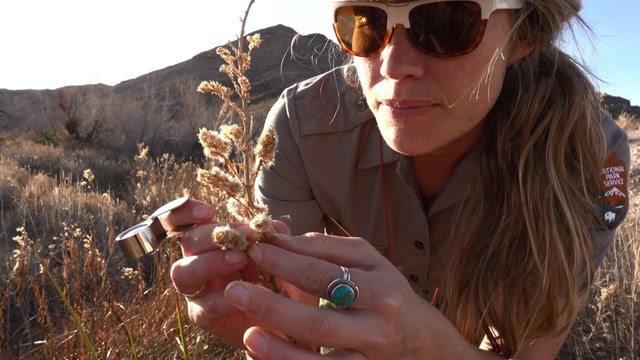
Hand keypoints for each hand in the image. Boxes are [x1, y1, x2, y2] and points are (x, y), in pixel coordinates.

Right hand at [162, 199, 294, 348]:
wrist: (288, 322)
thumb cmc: (282, 281)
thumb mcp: (284, 256)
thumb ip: (275, 238)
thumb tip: (271, 226)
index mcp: (213, 242)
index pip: (183, 221)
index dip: (184, 212)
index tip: (206, 211)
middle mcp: (199, 262)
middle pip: (187, 242)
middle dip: (213, 235)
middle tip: (245, 236)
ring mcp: (198, 290)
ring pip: (182, 272)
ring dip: (211, 262)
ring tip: (241, 259)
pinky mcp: (203, 316)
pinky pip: (201, 305)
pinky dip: (220, 298)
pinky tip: (240, 294)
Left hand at [222, 233, 472, 358]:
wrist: (420, 339)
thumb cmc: (384, 290)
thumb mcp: (366, 260)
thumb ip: (325, 248)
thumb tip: (280, 238)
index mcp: (379, 285)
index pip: (324, 272)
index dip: (286, 262)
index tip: (253, 251)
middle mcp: (378, 323)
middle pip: (320, 317)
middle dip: (274, 304)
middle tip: (235, 290)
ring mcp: (370, 355)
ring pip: (323, 358)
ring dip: (282, 349)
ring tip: (247, 334)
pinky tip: (266, 356)